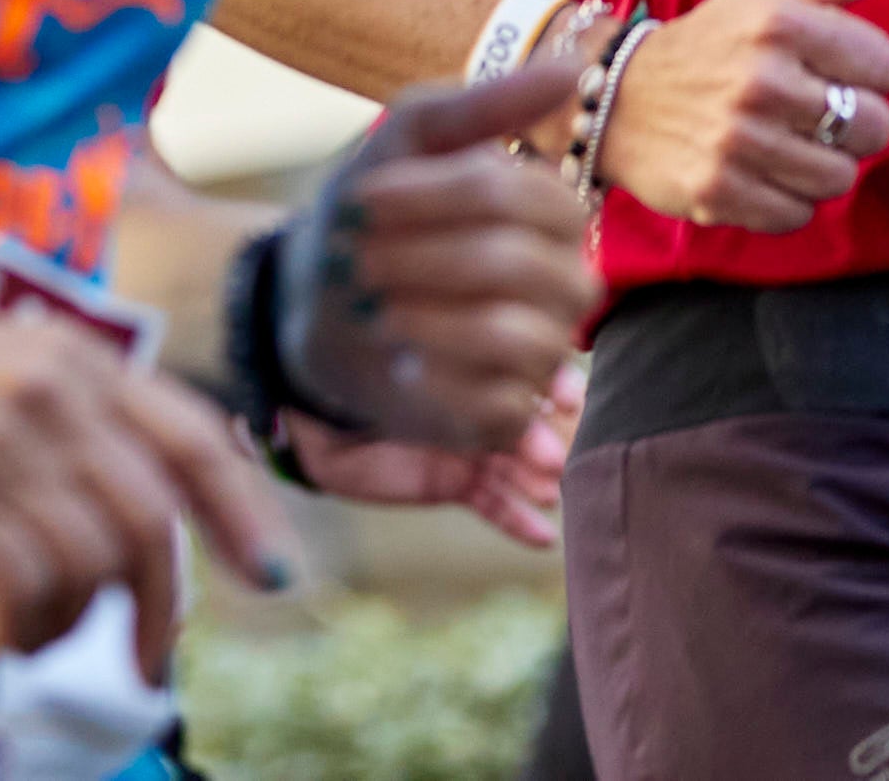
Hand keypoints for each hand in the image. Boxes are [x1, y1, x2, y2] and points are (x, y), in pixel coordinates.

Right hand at [0, 273, 295, 675]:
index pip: (195, 441)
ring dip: (64, 626)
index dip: (246, 515)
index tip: (273, 577)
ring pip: (85, 569)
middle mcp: (49, 393)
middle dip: (158, 610)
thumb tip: (133, 527)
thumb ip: (70, 424)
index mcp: (76, 358)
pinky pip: (19, 590)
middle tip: (146, 663)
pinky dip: (16, 630)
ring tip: (23, 629)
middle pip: (148, 525)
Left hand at [274, 62, 598, 453]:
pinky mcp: (510, 411)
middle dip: (425, 258)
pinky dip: (436, 380)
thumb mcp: (406, 141)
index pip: (527, 196)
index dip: (439, 195)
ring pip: (520, 337)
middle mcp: (563, 279)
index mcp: (550, 210)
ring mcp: (542, 348)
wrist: (315, 302)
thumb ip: (484, 105)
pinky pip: (501, 406)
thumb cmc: (372, 212)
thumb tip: (574, 70)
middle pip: (520, 265)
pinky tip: (401, 362)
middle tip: (361, 256)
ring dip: (428, 317)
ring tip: (377, 308)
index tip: (365, 196)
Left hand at [279, 359, 581, 549]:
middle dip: (547, 440)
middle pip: (530, 422)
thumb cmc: (362, 371)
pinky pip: (493, 503)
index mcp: (477, 362)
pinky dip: (517, 521)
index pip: (529, 371)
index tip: (570, 398)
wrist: (318, 418)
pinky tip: (542, 537)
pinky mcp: (458, 483)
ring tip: (550, 493)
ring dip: (535, 481)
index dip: (554, 384)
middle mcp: (485, 402)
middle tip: (558, 458)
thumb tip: (489, 350)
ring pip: (516, 465)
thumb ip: (450, 360)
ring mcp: (474, 446)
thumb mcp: (404, 362)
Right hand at [597, 0, 888, 230]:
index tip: (836, 72)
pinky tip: (763, 173)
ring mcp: (737, 140)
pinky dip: (788, 201)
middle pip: (872, 127)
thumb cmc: (709, 43)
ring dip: (822, 166)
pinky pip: (796, 214)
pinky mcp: (717, 191)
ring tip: (790, 145)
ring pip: (840, 177)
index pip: (883, 65)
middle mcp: (759, 81)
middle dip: (855, 126)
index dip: (867, 72)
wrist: (616, 97)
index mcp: (778, 23)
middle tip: (818, 116)